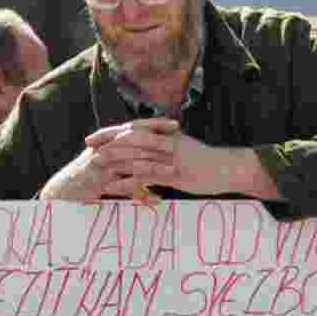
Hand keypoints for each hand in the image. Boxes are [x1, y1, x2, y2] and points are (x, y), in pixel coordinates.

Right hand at [39, 118, 175, 201]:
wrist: (64, 188)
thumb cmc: (88, 174)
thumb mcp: (105, 158)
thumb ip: (124, 151)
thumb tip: (147, 146)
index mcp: (108, 139)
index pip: (134, 126)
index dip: (155, 123)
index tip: (175, 124)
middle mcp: (104, 148)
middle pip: (134, 141)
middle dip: (157, 141)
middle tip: (177, 144)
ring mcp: (101, 165)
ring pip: (131, 163)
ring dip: (153, 167)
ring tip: (172, 170)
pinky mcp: (99, 183)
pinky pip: (123, 186)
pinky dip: (140, 192)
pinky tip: (156, 197)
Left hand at [84, 118, 233, 196]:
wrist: (228, 169)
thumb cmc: (208, 161)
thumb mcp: (185, 147)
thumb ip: (168, 144)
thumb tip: (153, 144)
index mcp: (166, 135)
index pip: (134, 129)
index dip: (113, 131)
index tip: (96, 135)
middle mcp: (165, 143)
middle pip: (130, 139)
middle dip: (107, 141)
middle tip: (88, 145)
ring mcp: (168, 159)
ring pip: (135, 156)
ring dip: (113, 160)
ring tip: (94, 164)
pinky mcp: (172, 175)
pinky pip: (145, 178)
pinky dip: (127, 181)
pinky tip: (113, 187)